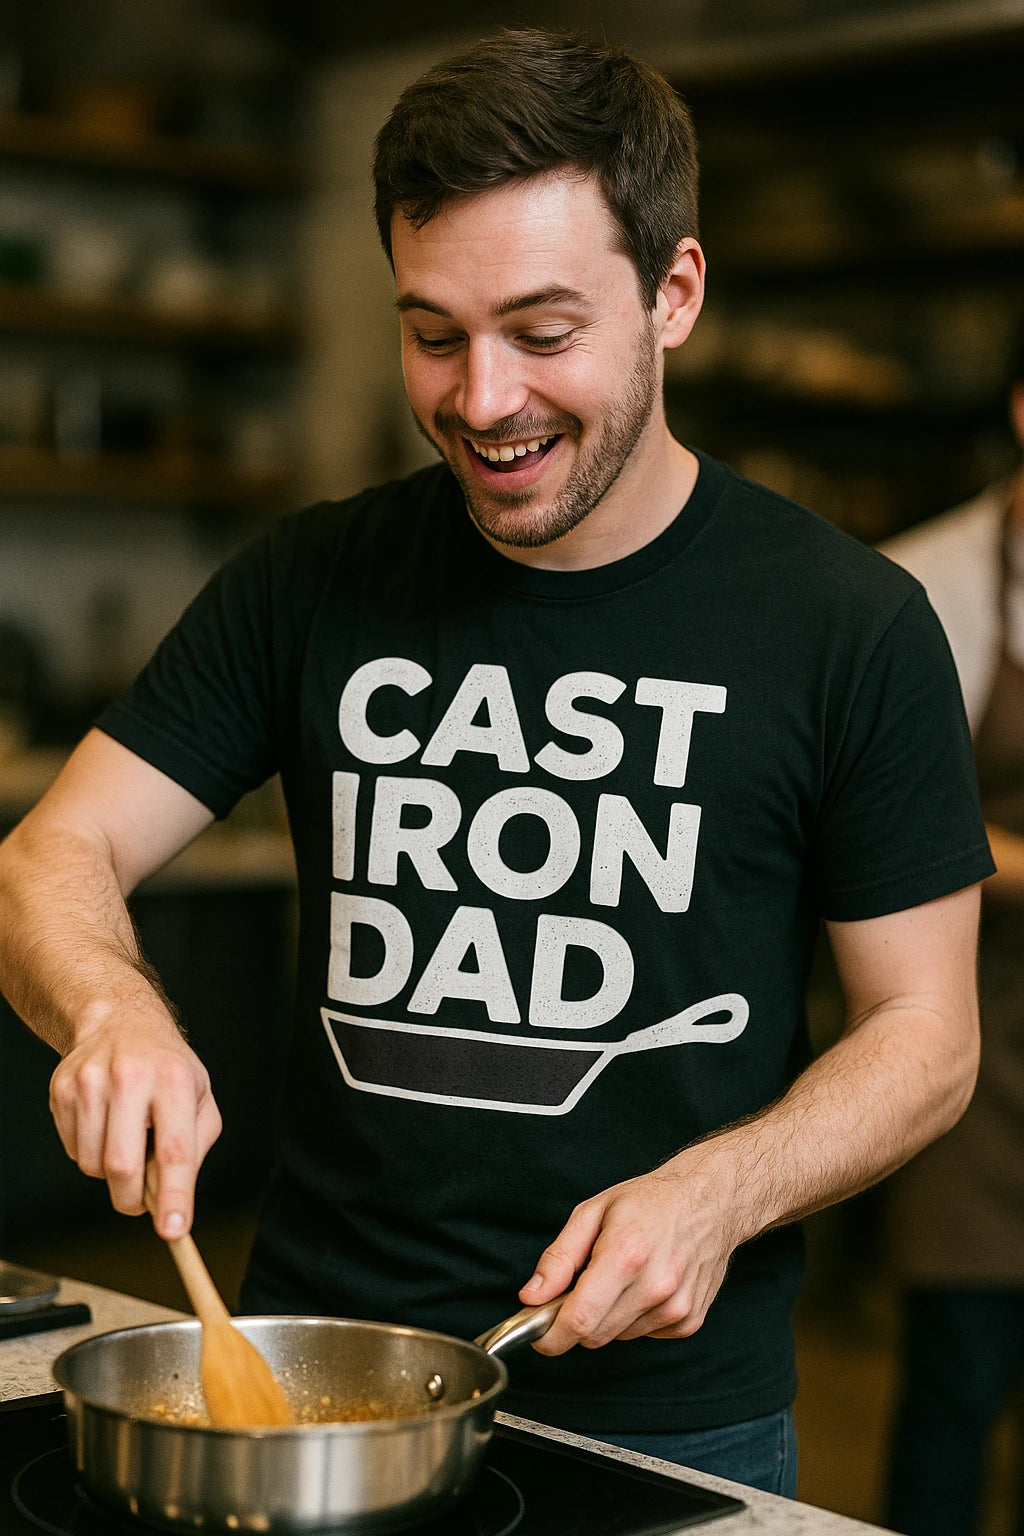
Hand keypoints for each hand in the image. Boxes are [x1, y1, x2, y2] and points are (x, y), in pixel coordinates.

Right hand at [49, 1011, 221, 1239]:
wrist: (119, 1020)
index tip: (173, 1230)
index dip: (174, 1196)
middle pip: (123, 1166)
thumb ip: (195, 1148)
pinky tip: (104, 1125)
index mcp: (174, 1080)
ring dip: (110, 1171)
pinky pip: (71, 1151)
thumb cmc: (166, 1066)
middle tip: (140, 1200)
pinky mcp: (62, 1090)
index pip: (176, 1150)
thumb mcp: (199, 1097)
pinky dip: (89, 1152)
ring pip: (92, 1165)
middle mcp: (131, 1077)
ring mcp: (90, 1082)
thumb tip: (174, 1198)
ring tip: (126, 1139)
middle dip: (132, 1198)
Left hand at [518, 1147, 739, 1353]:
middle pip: (594, 1335)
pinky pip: (645, 1336)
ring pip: (618, 1337)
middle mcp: (654, 1286)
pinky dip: (635, 1318)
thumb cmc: (650, 1201)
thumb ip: (559, 1257)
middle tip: (580, 1289)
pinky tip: (646, 1285)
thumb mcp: (593, 1212)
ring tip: (622, 1277)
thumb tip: (531, 1297)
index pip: (579, 1319)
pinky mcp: (689, 1321)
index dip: (550, 1335)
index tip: (538, 1334)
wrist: (712, 1201)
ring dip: (609, 1317)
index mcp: (625, 1254)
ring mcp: (676, 1307)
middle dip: (577, 1320)